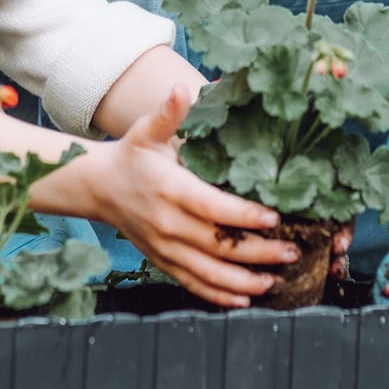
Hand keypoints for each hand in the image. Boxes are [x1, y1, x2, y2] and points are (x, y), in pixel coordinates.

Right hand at [70, 84, 297, 306]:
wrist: (96, 188)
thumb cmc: (130, 157)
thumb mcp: (146, 131)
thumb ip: (169, 114)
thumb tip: (183, 88)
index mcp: (170, 190)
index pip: (211, 207)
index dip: (242, 215)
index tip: (273, 218)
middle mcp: (168, 224)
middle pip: (217, 245)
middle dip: (257, 253)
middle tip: (291, 252)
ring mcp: (165, 248)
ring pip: (208, 272)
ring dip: (243, 281)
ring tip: (275, 281)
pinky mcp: (163, 262)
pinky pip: (192, 283)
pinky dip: (218, 295)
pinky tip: (245, 299)